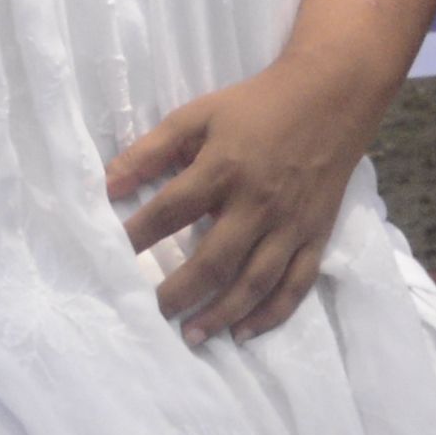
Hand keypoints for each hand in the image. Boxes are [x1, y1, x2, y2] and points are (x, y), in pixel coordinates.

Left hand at [104, 54, 385, 344]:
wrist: (329, 99)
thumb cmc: (253, 107)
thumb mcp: (196, 115)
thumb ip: (150, 151)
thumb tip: (106, 184)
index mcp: (223, 169)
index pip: (170, 212)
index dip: (137, 237)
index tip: (109, 259)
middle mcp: (258, 204)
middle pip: (213, 260)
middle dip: (178, 293)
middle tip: (151, 313)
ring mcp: (291, 225)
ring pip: (255, 282)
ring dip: (221, 314)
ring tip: (190, 335)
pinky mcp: (316, 236)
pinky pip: (296, 285)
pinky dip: (271, 314)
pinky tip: (243, 332)